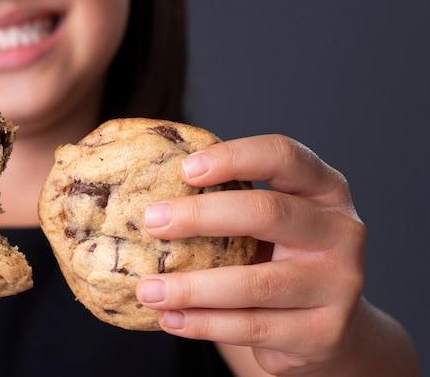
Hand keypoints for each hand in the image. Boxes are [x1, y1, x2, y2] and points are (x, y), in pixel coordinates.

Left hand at [137, 134, 365, 375]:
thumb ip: (233, 202)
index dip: (234, 157)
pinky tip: (171, 319)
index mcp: (326, 190)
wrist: (331, 325)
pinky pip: (252, 327)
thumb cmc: (281, 258)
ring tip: (147, 290)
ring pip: (255, 283)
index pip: (283, 156)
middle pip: (268, 213)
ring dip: (191, 287)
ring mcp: (337, 285)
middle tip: (151, 222)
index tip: (183, 170)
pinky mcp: (323, 332)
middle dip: (200, 216)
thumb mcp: (272, 222)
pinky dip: (203, 324)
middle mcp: (341, 232)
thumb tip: (153, 194)